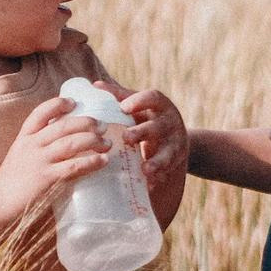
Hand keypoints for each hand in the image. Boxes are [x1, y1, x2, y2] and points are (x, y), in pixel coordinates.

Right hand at [0, 96, 110, 226]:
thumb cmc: (12, 180)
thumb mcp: (20, 154)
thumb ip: (38, 145)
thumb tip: (66, 138)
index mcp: (24, 137)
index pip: (40, 112)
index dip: (58, 104)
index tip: (74, 102)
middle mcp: (31, 145)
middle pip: (63, 126)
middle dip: (86, 122)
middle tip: (102, 126)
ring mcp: (39, 161)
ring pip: (71, 143)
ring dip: (93, 140)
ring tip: (107, 143)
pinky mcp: (46, 178)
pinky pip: (73, 166)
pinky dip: (91, 162)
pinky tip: (103, 161)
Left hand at [121, 90, 187, 215]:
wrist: (176, 137)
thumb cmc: (148, 117)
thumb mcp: (139, 106)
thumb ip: (119, 96)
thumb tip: (95, 86)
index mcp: (160, 105)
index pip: (153, 98)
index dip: (140, 101)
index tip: (124, 107)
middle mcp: (170, 122)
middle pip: (158, 126)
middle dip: (143, 132)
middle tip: (126, 138)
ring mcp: (175, 142)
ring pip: (168, 152)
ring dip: (156, 161)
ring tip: (145, 169)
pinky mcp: (175, 160)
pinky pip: (167, 171)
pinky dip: (157, 177)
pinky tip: (149, 184)